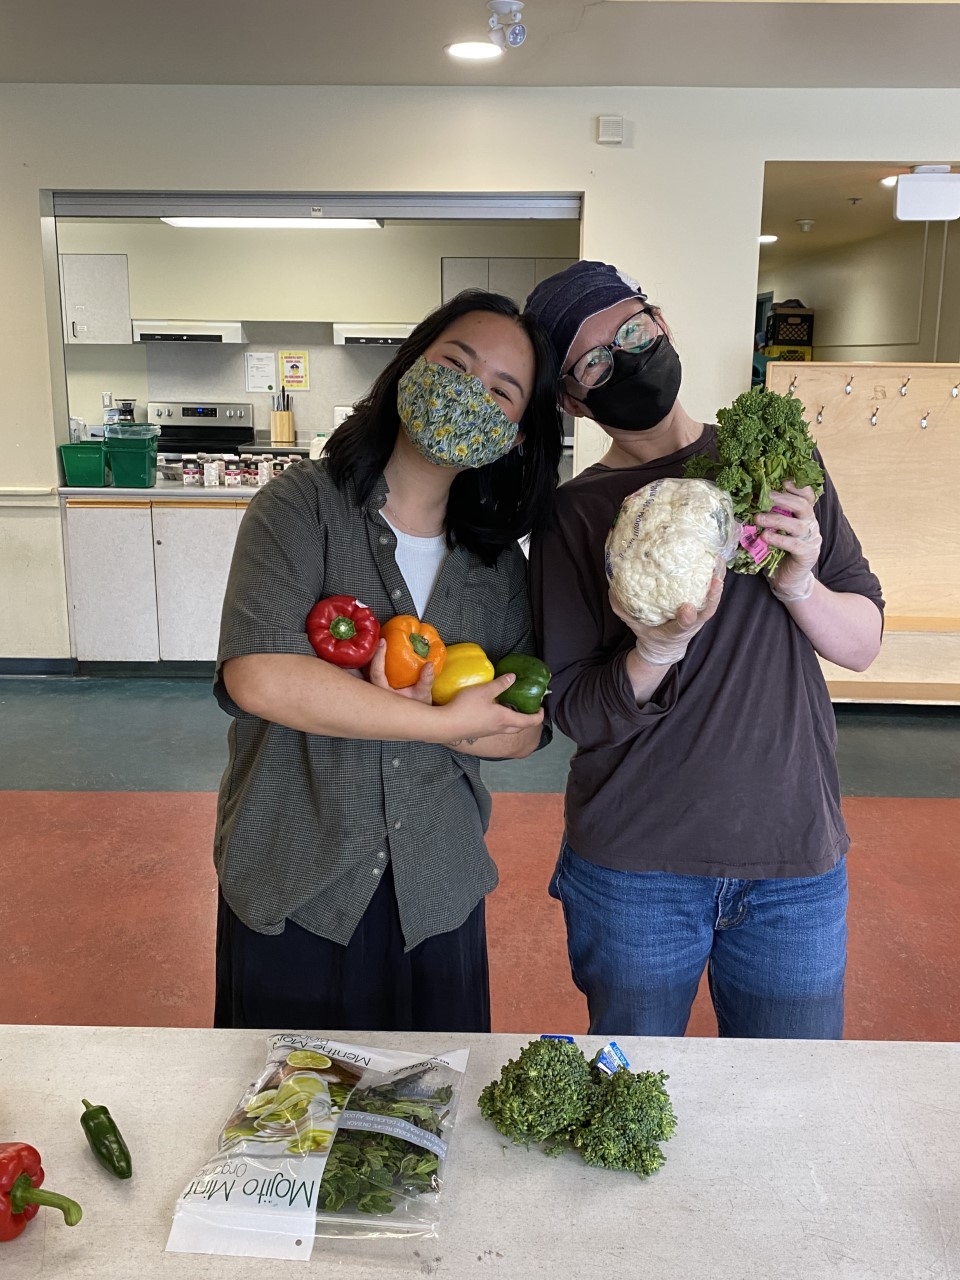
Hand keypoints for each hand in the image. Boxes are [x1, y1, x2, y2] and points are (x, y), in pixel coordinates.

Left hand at [368, 639, 434, 703]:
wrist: (414, 716)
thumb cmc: (416, 707)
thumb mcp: (423, 695)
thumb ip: (426, 680)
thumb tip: (429, 665)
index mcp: (383, 692)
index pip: (376, 673)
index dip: (378, 657)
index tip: (382, 642)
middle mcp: (375, 689)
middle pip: (364, 668)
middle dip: (369, 651)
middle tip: (377, 636)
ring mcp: (373, 687)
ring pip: (365, 669)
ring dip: (370, 654)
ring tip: (377, 640)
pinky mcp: (375, 684)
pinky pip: (370, 669)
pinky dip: (374, 659)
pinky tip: (378, 649)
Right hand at [439, 673, 543, 745]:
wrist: (445, 726)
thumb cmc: (466, 707)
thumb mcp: (484, 691)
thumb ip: (500, 684)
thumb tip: (513, 677)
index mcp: (505, 719)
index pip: (528, 721)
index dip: (538, 716)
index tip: (542, 709)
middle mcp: (499, 728)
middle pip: (518, 727)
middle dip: (527, 720)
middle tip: (528, 709)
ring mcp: (488, 732)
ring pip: (507, 728)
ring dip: (513, 721)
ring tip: (511, 708)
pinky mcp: (478, 733)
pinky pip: (495, 728)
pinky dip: (500, 721)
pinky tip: (492, 712)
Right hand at [609, 562, 724, 665]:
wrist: (664, 646)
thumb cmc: (651, 632)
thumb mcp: (634, 625)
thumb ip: (624, 610)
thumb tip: (612, 590)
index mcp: (675, 631)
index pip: (682, 626)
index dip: (686, 618)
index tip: (687, 609)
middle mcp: (690, 623)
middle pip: (706, 611)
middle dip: (712, 597)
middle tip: (715, 581)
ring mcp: (698, 615)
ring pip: (712, 600)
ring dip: (717, 582)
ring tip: (720, 562)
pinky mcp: (701, 607)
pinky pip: (711, 592)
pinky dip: (716, 577)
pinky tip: (717, 559)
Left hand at [753, 481, 820, 601]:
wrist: (787, 579)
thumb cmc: (777, 552)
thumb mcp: (773, 530)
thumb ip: (769, 516)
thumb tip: (748, 502)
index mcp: (803, 515)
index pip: (806, 495)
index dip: (797, 487)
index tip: (783, 481)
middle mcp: (810, 524)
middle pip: (802, 506)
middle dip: (783, 499)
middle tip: (765, 497)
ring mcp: (811, 539)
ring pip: (798, 525)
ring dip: (776, 519)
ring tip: (758, 518)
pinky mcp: (808, 554)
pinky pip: (795, 544)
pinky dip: (779, 539)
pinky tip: (766, 537)